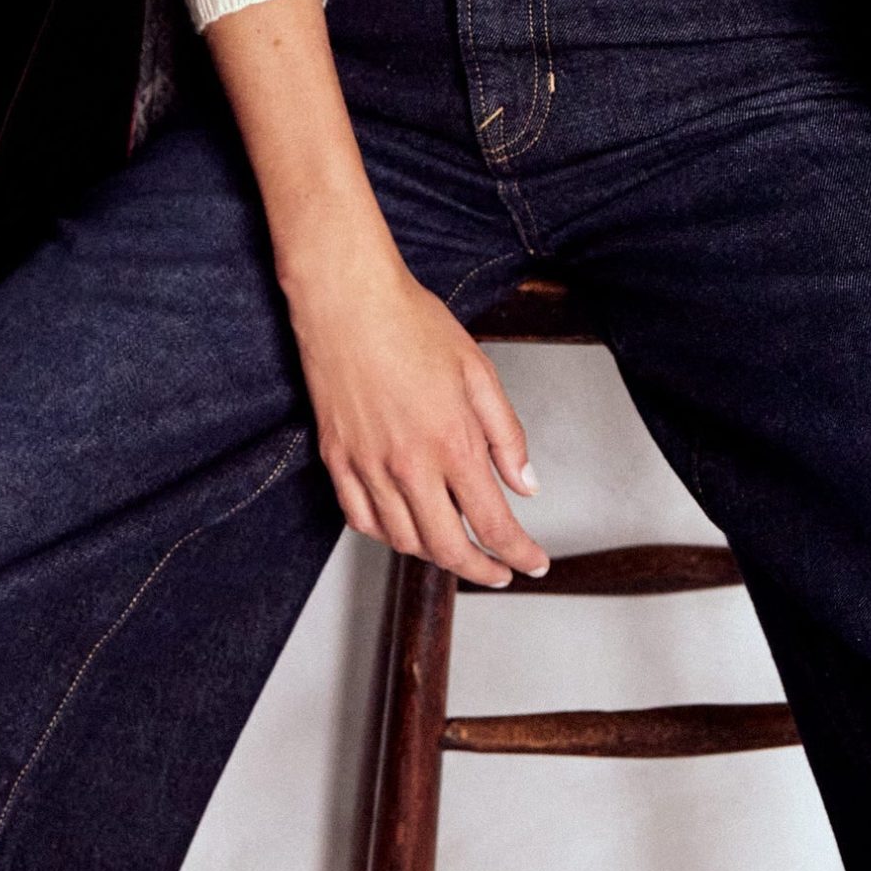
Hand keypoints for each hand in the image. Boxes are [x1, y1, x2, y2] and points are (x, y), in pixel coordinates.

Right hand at [285, 219, 548, 586]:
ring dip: (435, 555)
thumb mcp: (478, 370)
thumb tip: (526, 484)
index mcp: (451, 442)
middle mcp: (408, 465)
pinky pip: (361, 520)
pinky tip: (404, 527)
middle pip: (447, 547)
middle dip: (481, 569)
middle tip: (499, 571)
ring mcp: (367, 466)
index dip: (518, 553)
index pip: (492, 522)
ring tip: (457, 547)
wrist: (346, 300)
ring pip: (403, 541)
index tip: (534, 563)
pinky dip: (387, 536)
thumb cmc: (412, 323)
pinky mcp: (336, 460)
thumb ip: (506, 433)